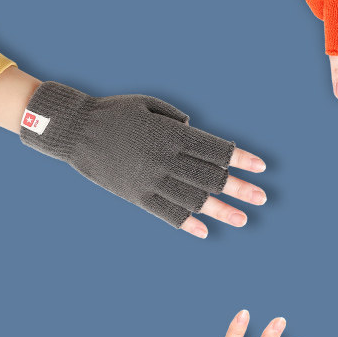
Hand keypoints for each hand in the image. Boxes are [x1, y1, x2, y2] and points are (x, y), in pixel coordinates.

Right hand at [19, 81, 266, 236]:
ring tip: (243, 219)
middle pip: (212, 177)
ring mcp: (151, 179)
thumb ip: (178, 121)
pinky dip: (188, 223)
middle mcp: (165, 158)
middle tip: (262, 197)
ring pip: (195, 200)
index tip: (262, 168)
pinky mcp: (136, 195)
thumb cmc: (114, 111)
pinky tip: (205, 232)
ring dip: (222, 211)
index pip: (216, 150)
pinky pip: (167, 213)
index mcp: (172, 134)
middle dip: (241, 188)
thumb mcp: (150, 105)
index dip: (242, 159)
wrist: (75, 129)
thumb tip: (197, 134)